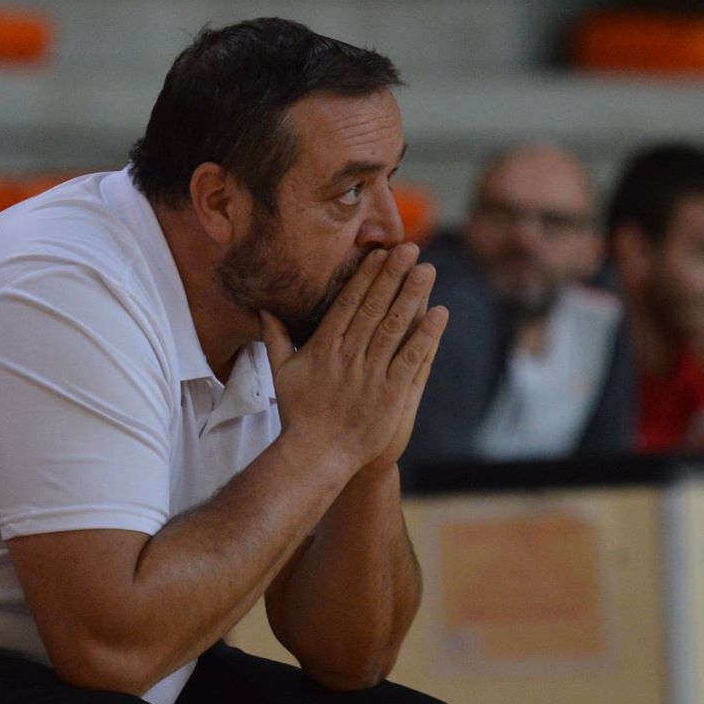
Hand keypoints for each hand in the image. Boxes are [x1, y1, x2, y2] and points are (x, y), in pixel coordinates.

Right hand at [261, 245, 448, 476]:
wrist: (316, 455)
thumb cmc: (298, 414)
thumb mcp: (281, 372)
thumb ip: (276, 338)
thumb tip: (264, 309)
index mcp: (324, 347)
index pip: (347, 303)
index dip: (365, 277)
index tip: (379, 253)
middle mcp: (348, 356)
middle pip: (373, 307)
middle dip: (392, 276)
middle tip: (409, 248)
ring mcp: (370, 375)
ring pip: (394, 328)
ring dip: (412, 297)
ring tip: (426, 271)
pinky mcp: (390, 394)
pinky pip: (411, 359)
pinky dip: (425, 336)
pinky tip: (439, 314)